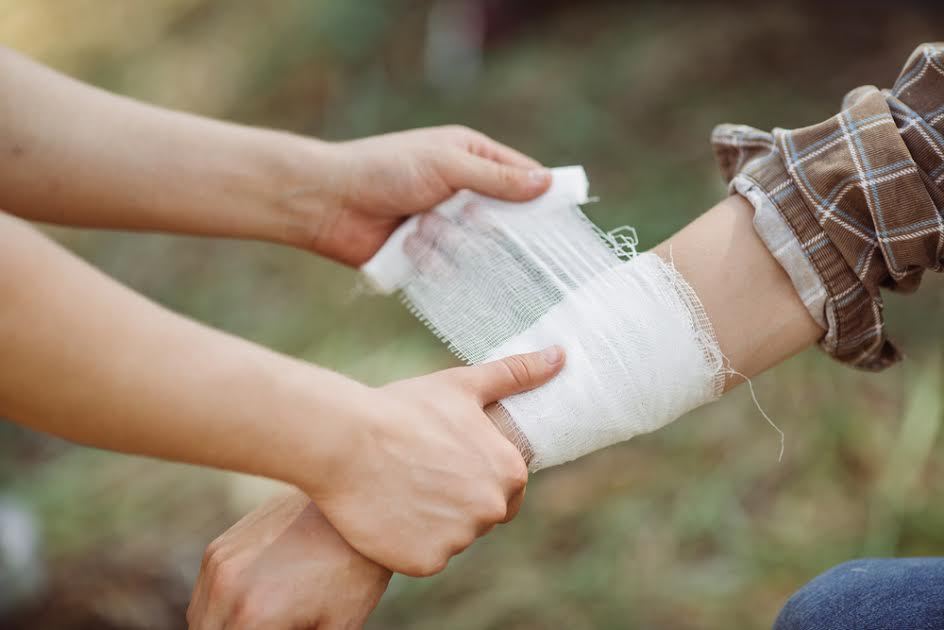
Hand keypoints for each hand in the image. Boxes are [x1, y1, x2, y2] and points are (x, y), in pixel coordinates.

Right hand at [187, 491, 390, 629]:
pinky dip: (221, 604)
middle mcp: (225, 587)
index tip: (287, 625)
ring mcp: (218, 562)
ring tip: (265, 617)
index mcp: (251, 615)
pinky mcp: (220, 546)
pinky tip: (259, 600)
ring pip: (199, 617)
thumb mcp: (337, 626)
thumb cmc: (354, 569)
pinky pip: (206, 591)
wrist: (354, 500)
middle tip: (276, 622)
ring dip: (223, 623)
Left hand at [305, 126, 550, 265]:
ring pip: (481, 249)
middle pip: (507, 219)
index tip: (564, 219)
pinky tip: (415, 249)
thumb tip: (547, 183)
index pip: (523, 176)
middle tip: (493, 234)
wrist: (327, 203)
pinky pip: (453, 270)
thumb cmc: (384, 170)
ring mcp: (447, 226)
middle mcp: (463, 192)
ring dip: (459, 244)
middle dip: (497, 229)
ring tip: (427, 229)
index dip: (544, 195)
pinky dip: (438, 263)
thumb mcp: (446, 165)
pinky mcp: (429, 256)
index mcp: (471, 158)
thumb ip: (497, 178)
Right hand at [307, 346, 563, 576]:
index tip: (445, 462)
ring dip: (431, 521)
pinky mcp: (427, 562)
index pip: (506, 489)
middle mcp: (492, 509)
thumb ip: (517, 374)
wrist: (345, 440)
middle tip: (418, 473)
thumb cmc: (404, 408)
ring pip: (451, 537)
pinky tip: (389, 513)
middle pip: (480, 515)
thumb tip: (561, 356)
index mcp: (509, 471)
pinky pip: (424, 557)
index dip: (474, 475)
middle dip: (455, 500)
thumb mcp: (463, 385)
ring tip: (399, 489)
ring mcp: (460, 539)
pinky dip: (408, 542)